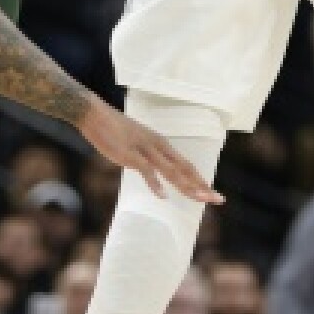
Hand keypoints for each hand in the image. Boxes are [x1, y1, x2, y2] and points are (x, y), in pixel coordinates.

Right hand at [77, 96, 222, 205]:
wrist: (95, 114)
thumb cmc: (114, 130)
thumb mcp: (137, 143)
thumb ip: (146, 157)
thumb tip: (152, 170)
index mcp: (161, 145)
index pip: (186, 165)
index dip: (200, 179)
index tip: (212, 193)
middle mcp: (158, 147)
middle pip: (185, 169)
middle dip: (202, 185)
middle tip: (218, 199)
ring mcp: (145, 150)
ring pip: (171, 171)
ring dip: (187, 186)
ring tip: (200, 199)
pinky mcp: (130, 154)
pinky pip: (146, 170)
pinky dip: (155, 184)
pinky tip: (163, 197)